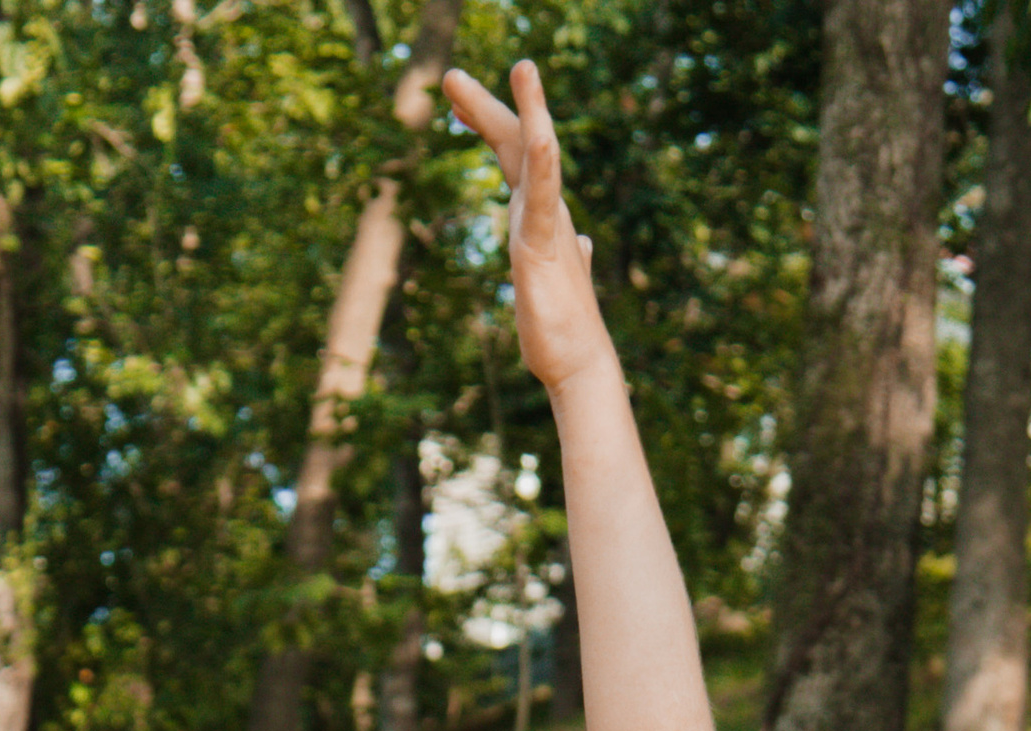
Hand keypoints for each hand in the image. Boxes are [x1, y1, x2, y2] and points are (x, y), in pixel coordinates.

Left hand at [443, 59, 610, 402]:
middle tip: (448, 75)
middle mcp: (542, 211)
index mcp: (537, 215)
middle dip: (483, 107)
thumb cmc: (560, 327)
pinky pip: (544, 200)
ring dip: (530, 110)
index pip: (511, 157)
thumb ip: (563, 252)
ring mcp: (545, 226)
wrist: (577, 364)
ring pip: (537, 157)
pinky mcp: (543, 249)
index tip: (456, 102)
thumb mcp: (550, 281)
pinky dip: (543, 164)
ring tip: (523, 67)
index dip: (486, 124)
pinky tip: (540, 133)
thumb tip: (582, 240)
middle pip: (513, 144)